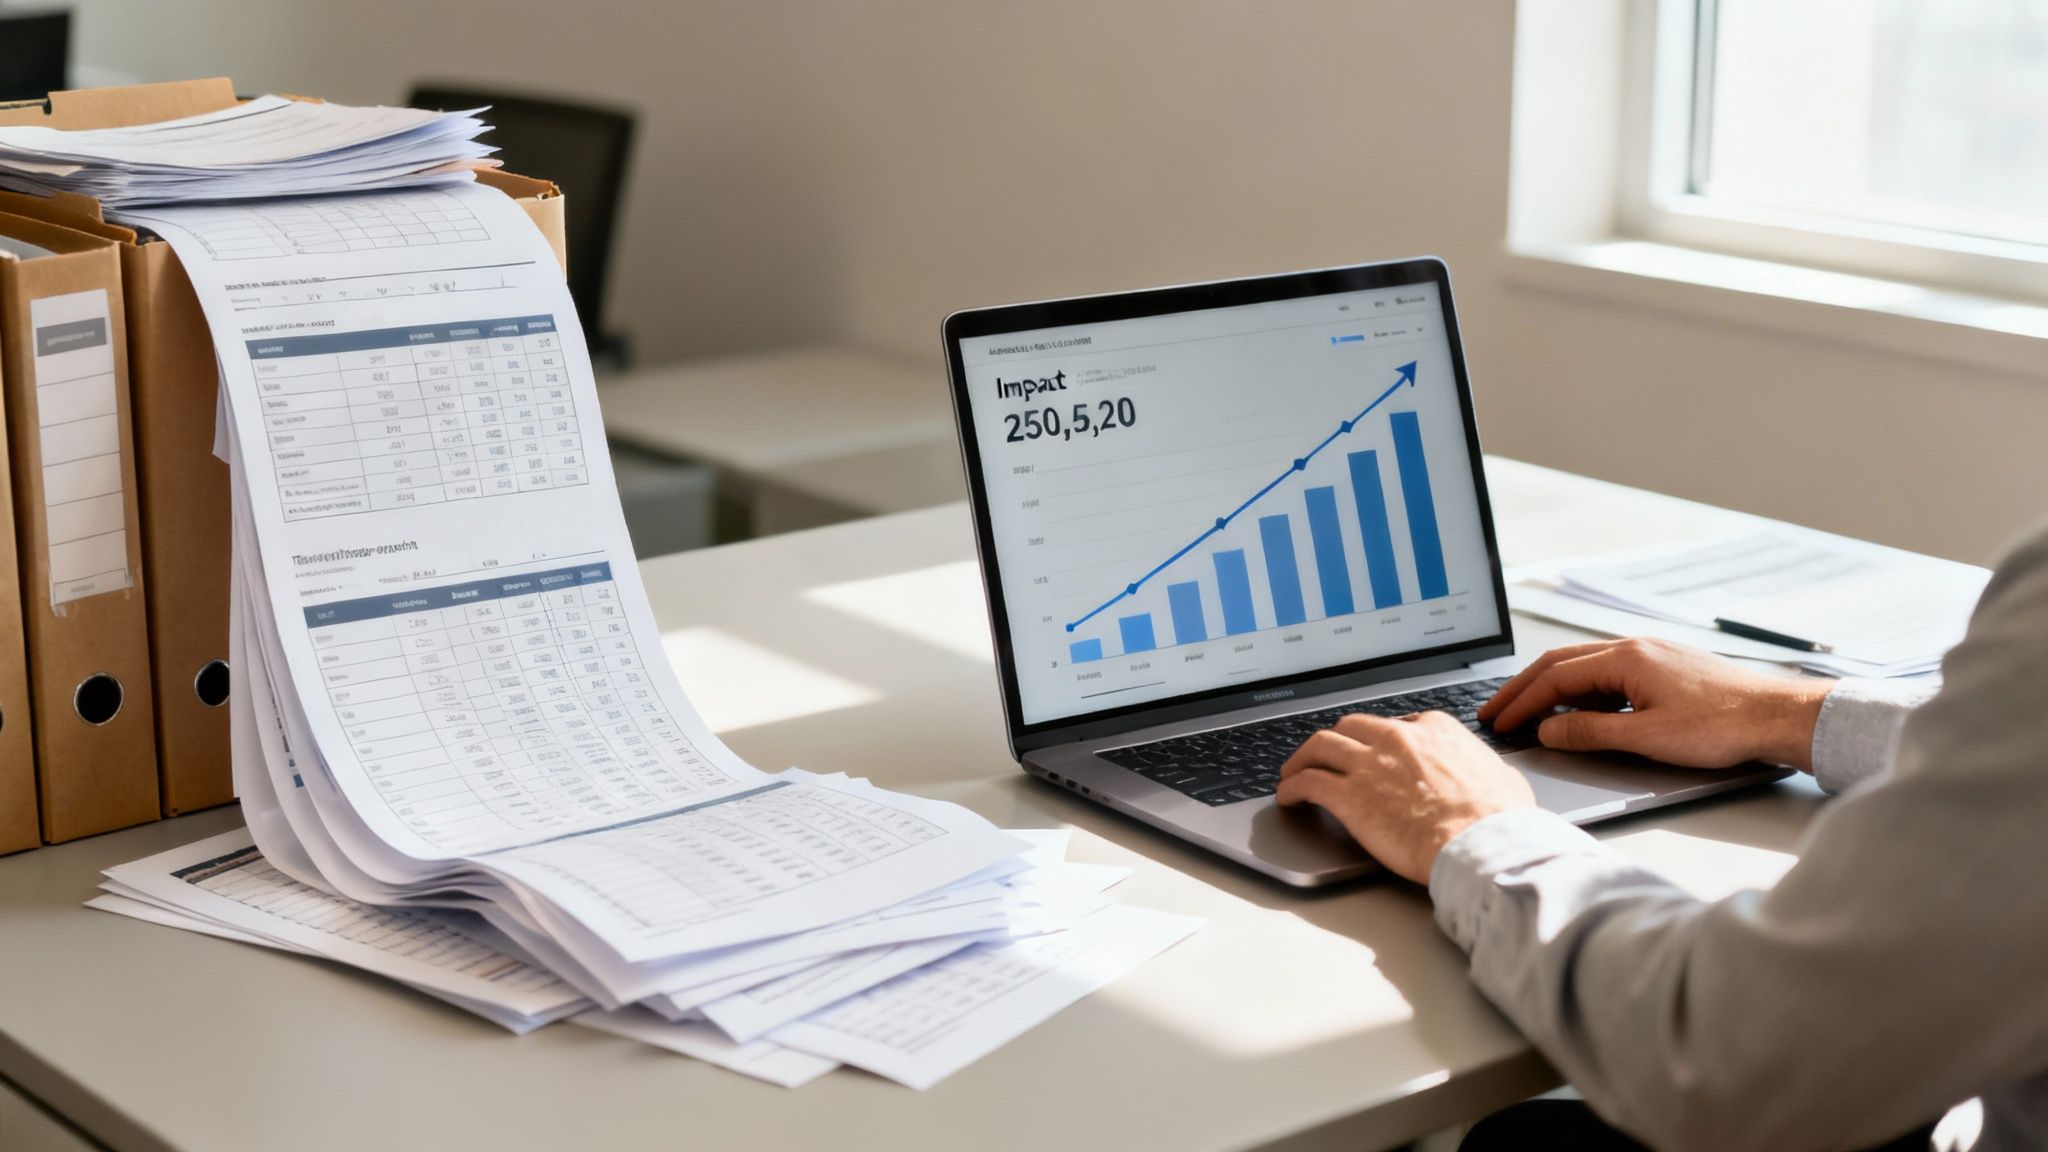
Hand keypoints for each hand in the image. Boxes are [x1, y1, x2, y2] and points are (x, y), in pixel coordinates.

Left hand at [1276, 711, 1535, 883]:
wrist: (1483, 842)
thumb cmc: (1499, 819)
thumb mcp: (1503, 778)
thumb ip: (1484, 769)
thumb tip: (1493, 774)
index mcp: (1434, 730)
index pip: (1395, 724)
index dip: (1379, 739)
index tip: (1373, 751)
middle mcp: (1396, 738)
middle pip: (1351, 728)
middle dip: (1336, 741)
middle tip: (1326, 755)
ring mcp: (1369, 764)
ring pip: (1320, 746)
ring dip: (1302, 758)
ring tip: (1293, 771)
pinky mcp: (1349, 796)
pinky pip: (1307, 782)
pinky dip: (1292, 787)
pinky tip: (1287, 796)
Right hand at [1477, 638, 1830, 769]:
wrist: (1777, 717)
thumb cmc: (1722, 726)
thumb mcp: (1646, 737)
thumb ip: (1590, 733)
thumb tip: (1548, 731)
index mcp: (1625, 657)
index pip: (1555, 678)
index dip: (1521, 702)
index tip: (1499, 722)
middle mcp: (1633, 647)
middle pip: (1561, 664)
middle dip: (1523, 689)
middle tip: (1496, 712)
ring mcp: (1650, 655)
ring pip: (1584, 668)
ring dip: (1551, 690)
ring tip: (1528, 714)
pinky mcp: (1664, 668)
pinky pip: (1608, 675)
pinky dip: (1581, 692)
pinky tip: (1579, 712)